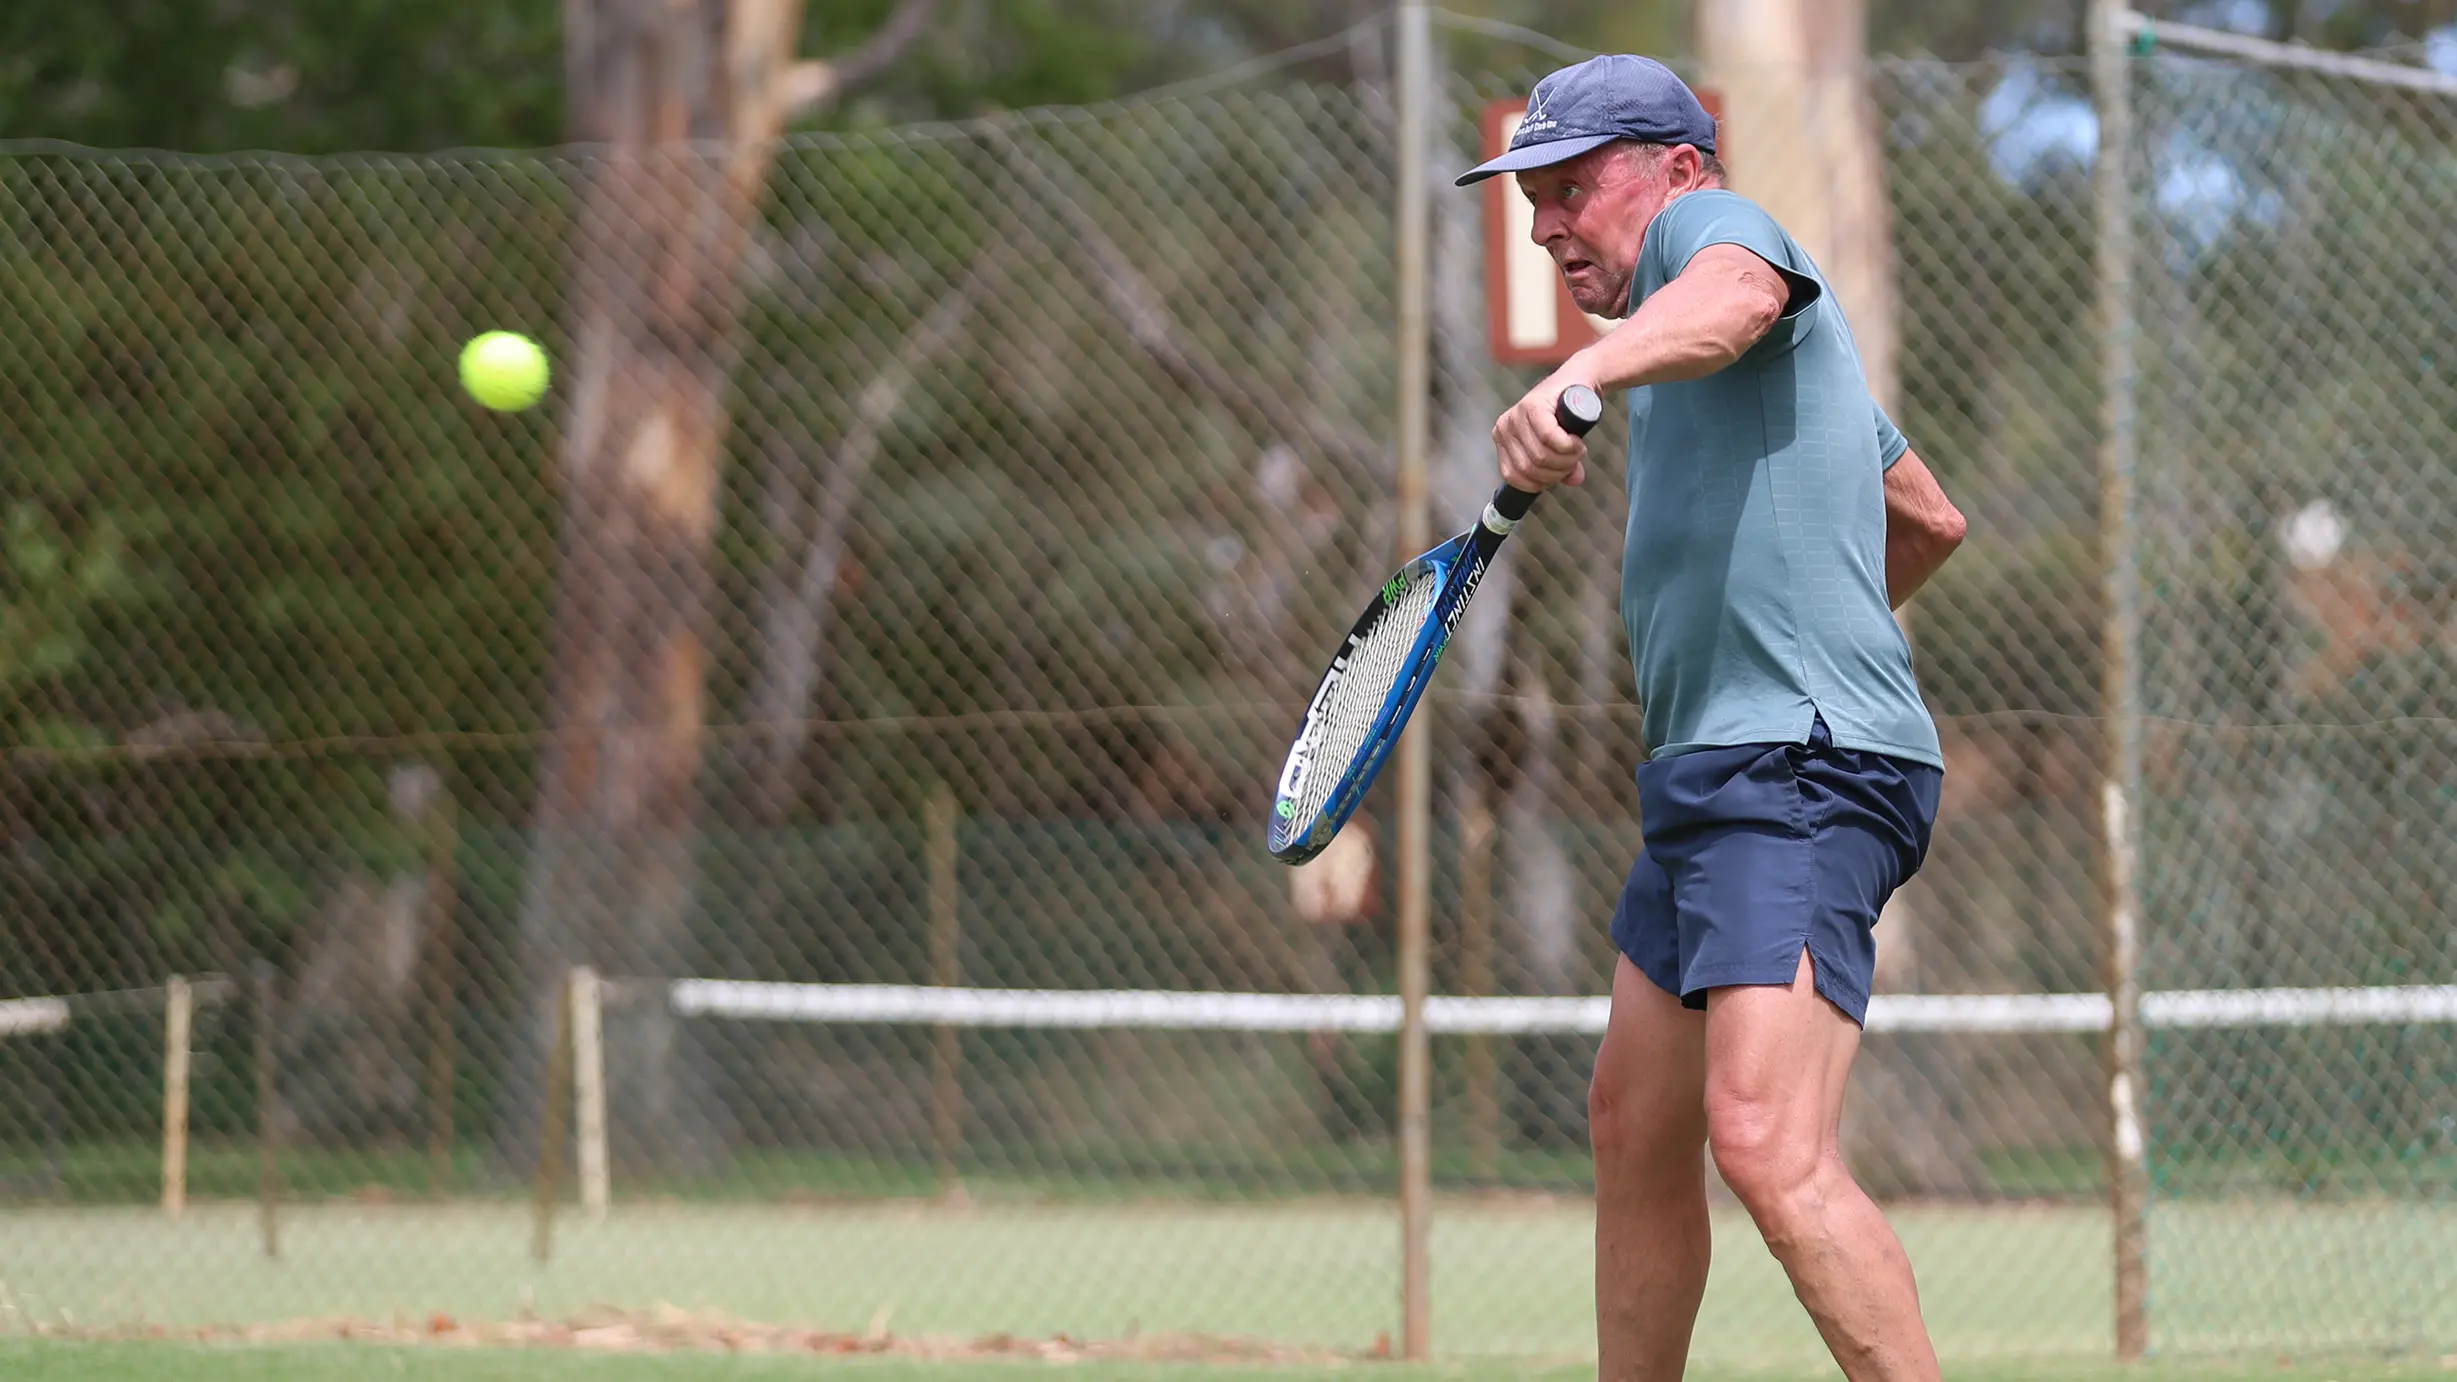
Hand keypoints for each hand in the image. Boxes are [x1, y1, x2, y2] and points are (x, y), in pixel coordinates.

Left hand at [1493, 371, 1595, 491]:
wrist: (1579, 382)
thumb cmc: (1565, 415)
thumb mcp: (1559, 447)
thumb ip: (1563, 467)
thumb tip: (1574, 481)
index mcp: (1503, 441)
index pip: (1513, 477)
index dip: (1540, 483)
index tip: (1558, 475)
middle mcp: (1505, 428)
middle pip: (1529, 468)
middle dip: (1557, 471)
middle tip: (1574, 460)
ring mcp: (1516, 415)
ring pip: (1540, 456)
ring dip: (1566, 459)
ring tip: (1577, 450)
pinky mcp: (1532, 406)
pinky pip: (1550, 438)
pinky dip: (1568, 446)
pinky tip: (1576, 442)